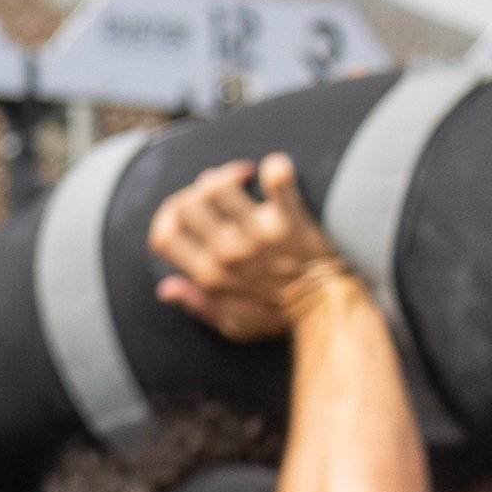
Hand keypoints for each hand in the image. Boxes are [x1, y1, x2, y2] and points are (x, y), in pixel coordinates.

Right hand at [147, 151, 351, 345]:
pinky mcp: (289, 221)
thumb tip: (165, 288)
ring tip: (245, 176)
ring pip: (220, 187)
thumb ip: (197, 304)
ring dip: (229, 174)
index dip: (169, 214)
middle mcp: (226, 253)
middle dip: (200, 188)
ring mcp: (257, 235)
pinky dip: (276, 169)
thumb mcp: (232, 323)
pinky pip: (277, 181)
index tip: (189, 206)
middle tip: (224, 187)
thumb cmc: (279, 318)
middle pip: (189, 203)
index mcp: (208, 276)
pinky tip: (276, 169)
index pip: (164, 235)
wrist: (327, 310)